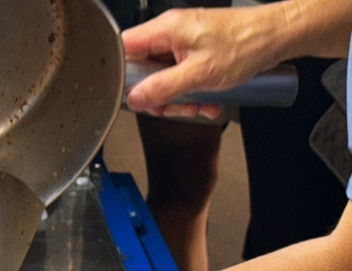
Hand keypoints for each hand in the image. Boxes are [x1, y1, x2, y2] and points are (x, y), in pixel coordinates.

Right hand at [122, 6, 280, 118]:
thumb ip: (163, 87)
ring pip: (165, 76)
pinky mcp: (199, 51)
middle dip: (159, 93)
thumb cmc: (248, 44)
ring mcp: (186, 42)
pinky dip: (192, 91)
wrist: (280, 36)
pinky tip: (207, 100)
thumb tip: (136, 98)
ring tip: (197, 105)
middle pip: (145, 68)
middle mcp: (173, 32)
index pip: (125, 49)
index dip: (125, 75)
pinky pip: (183, 75)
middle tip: (174, 106)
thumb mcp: (200, 74)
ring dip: (179, 97)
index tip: (138, 94)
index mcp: (167, 29)